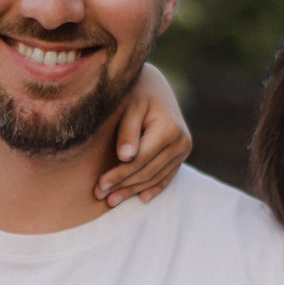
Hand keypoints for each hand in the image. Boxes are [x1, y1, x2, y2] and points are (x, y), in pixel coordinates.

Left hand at [97, 63, 192, 204]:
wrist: (155, 84)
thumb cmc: (136, 92)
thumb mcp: (129, 106)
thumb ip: (127, 130)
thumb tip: (125, 157)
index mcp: (169, 129)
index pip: (140, 160)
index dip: (119, 175)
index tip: (99, 184)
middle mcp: (181, 140)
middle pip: (148, 171)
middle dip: (123, 186)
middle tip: (100, 195)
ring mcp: (184, 148)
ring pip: (156, 176)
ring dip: (133, 190)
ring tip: (111, 200)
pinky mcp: (182, 152)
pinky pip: (167, 175)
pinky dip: (154, 187)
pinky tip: (140, 198)